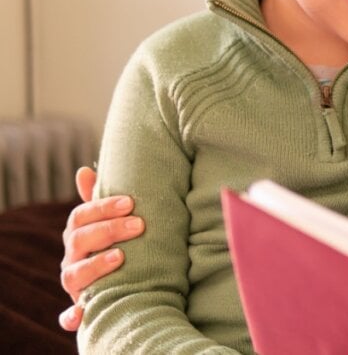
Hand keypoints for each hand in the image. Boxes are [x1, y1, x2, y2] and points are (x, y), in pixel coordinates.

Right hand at [58, 167, 143, 330]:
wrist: (121, 283)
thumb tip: (83, 170)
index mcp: (78, 235)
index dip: (102, 208)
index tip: (130, 202)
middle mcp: (72, 258)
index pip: (81, 217)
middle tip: (139, 225)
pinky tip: (82, 313)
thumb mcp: (107, 221)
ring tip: (120, 257)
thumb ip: (98, 199)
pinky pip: (70, 315)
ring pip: (74, 275)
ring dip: (95, 266)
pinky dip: (73, 315)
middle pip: (79, 240)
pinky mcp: (80, 307)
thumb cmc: (115, 244)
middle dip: (109, 230)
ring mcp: (75, 283)